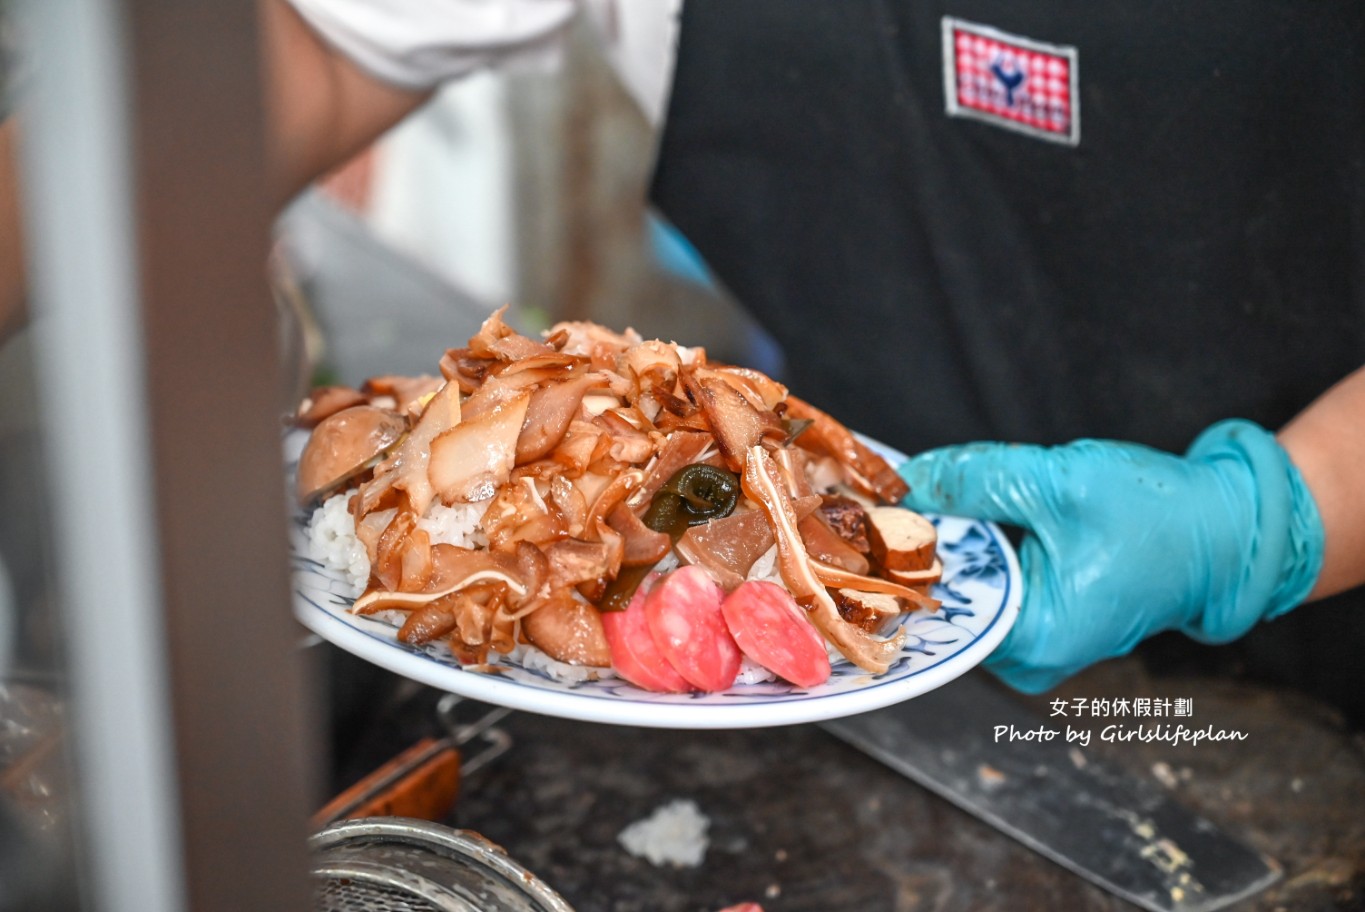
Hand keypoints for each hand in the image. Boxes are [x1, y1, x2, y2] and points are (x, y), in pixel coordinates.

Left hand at [898, 420, 1323, 692]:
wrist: (1229, 529)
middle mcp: (1030, 656)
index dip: (892, 561)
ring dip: (944, 547)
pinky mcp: (1046, 618)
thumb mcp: (1058, 482)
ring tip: (911, 503)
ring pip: (968, 590)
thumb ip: (977, 479)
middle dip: (912, 550)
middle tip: (874, 502)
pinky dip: (975, 550)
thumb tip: (911, 478)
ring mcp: (1039, 642)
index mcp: (1032, 639)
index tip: (857, 522)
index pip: (933, 609)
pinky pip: (992, 584)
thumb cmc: (1161, 514)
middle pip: (946, 601)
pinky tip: (954, 516)